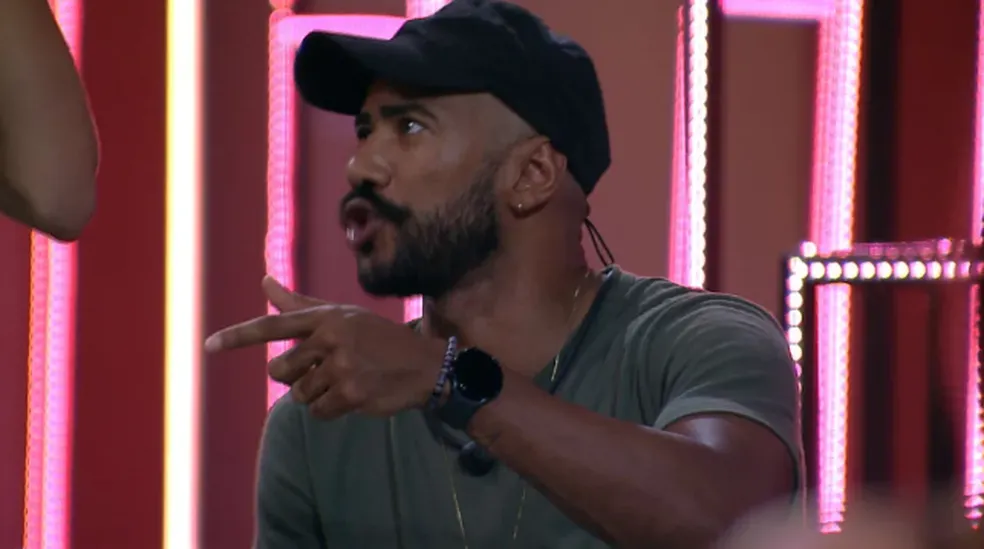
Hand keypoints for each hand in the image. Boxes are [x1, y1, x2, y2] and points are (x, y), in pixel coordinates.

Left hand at [204, 276, 447, 419]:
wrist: (422, 364)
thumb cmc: (377, 337)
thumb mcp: (341, 315)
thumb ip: (299, 304)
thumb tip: (264, 281)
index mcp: (326, 317)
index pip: (274, 325)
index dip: (239, 337)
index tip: (208, 346)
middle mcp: (331, 339)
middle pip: (281, 371)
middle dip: (297, 376)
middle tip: (326, 369)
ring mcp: (342, 367)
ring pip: (300, 395)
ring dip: (317, 395)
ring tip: (345, 381)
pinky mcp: (351, 394)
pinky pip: (318, 412)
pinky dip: (331, 410)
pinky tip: (353, 396)